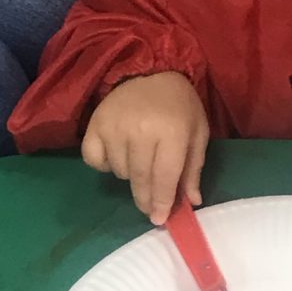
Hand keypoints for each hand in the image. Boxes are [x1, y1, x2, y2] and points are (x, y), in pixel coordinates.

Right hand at [82, 72, 208, 221]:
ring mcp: (114, 127)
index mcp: (172, 131)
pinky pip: (94, 160)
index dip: (162, 201)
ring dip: (130, 176)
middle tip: (149, 207)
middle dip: (146, 199)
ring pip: (119, 172)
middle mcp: (141, 130)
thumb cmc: (179, 105)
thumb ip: (193, 168)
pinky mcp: (94, 125)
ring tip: (140, 161)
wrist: (151, 71)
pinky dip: (105, 165)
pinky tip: (117, 155)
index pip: (164, 176)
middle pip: (140, 179)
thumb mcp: (197, 133)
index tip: (159, 219)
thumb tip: (191, 202)